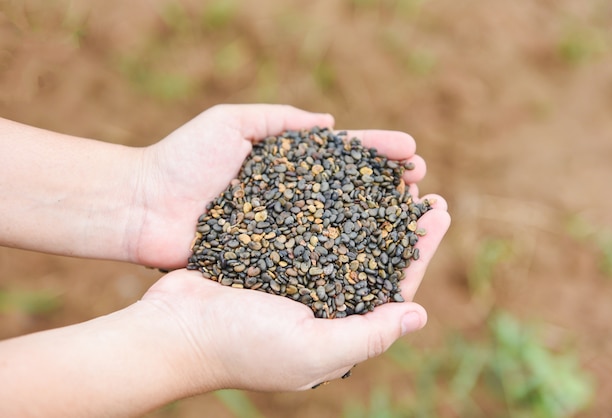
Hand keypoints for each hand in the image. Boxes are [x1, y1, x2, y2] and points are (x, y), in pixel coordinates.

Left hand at [127, 104, 430, 269]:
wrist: (142, 207)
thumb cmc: (182, 160)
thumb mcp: (231, 123)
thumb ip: (280, 119)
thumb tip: (330, 124)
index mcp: (286, 164)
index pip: (343, 154)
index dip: (377, 152)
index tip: (411, 152)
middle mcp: (293, 198)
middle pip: (351, 191)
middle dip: (388, 186)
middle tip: (422, 186)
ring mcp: (285, 231)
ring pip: (341, 225)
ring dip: (379, 222)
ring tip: (413, 217)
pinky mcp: (272, 260)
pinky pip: (315, 258)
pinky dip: (347, 257)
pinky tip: (377, 257)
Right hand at [140, 195, 449, 392]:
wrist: (173, 328)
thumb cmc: (242, 345)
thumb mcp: (313, 349)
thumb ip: (368, 336)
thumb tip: (419, 315)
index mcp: (339, 327)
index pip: (395, 286)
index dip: (420, 249)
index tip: (440, 211)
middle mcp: (322, 300)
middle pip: (373, 255)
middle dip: (399, 222)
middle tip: (420, 187)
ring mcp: (295, 275)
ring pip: (343, 234)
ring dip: (368, 205)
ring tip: (388, 174)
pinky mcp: (269, 252)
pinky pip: (307, 222)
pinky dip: (327, 201)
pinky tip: (340, 177)